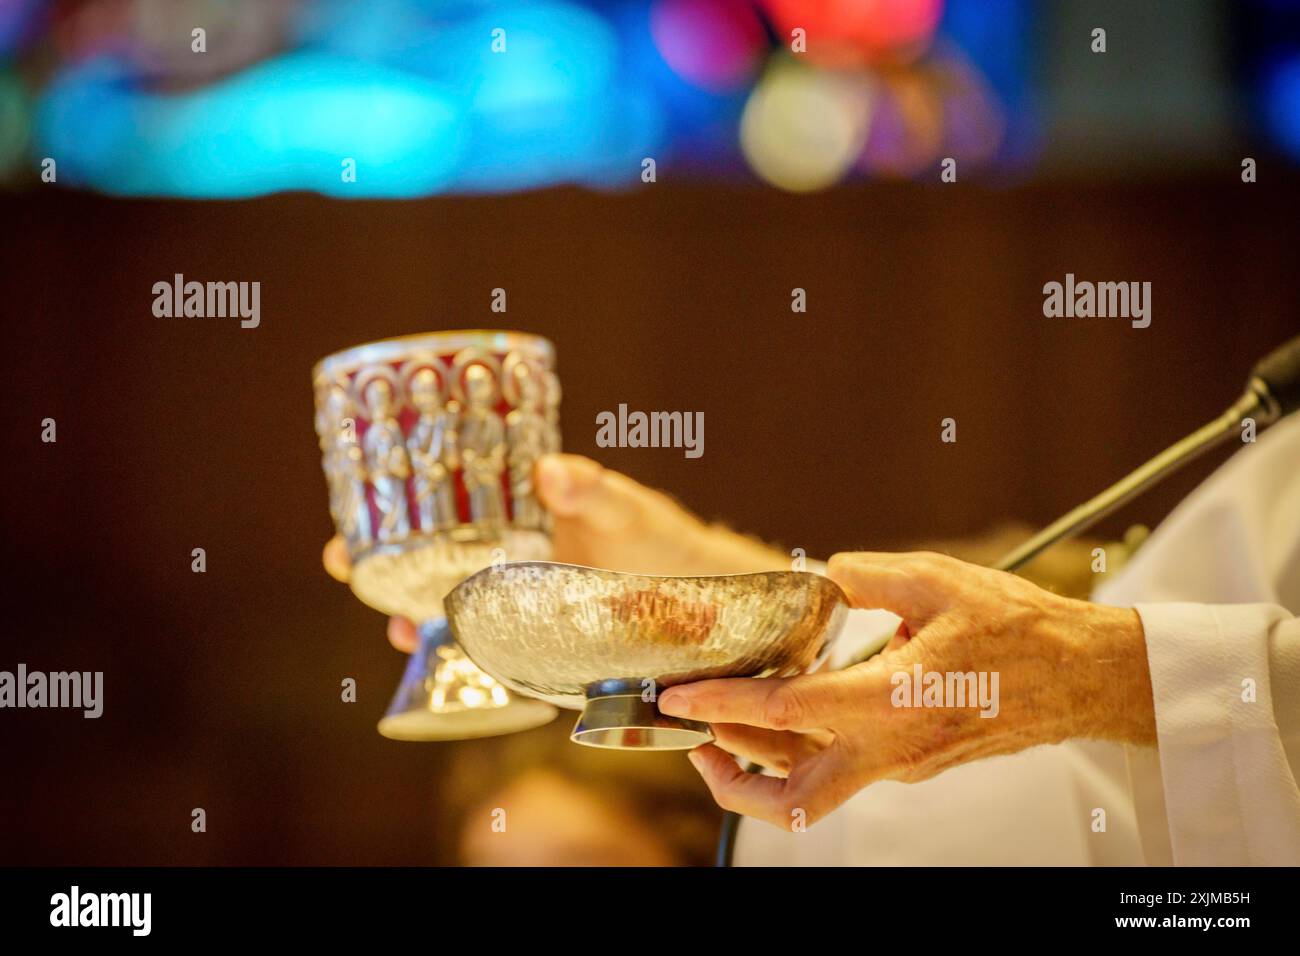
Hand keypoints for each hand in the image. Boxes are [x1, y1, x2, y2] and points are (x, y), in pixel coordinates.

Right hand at [321, 453, 788, 652]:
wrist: (702, 598)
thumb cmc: (660, 539)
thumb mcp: (629, 509)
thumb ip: (594, 492)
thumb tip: (552, 470)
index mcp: (518, 517)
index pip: (441, 509)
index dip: (389, 513)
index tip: (350, 519)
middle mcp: (506, 562)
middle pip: (427, 563)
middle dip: (383, 568)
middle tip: (350, 567)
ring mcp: (517, 607)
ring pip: (449, 613)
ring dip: (417, 619)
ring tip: (401, 629)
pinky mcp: (537, 649)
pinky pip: (488, 655)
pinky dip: (465, 663)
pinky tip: (451, 671)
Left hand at [657, 551, 1154, 829]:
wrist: (1083, 677)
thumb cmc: (1022, 629)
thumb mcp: (939, 581)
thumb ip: (868, 574)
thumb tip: (823, 572)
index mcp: (893, 700)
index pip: (786, 711)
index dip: (725, 703)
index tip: (682, 695)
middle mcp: (893, 747)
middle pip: (793, 801)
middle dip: (731, 780)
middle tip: (695, 738)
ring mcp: (904, 764)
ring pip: (815, 791)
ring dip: (762, 764)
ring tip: (725, 723)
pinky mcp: (914, 763)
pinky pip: (844, 768)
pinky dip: (803, 748)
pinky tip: (788, 708)